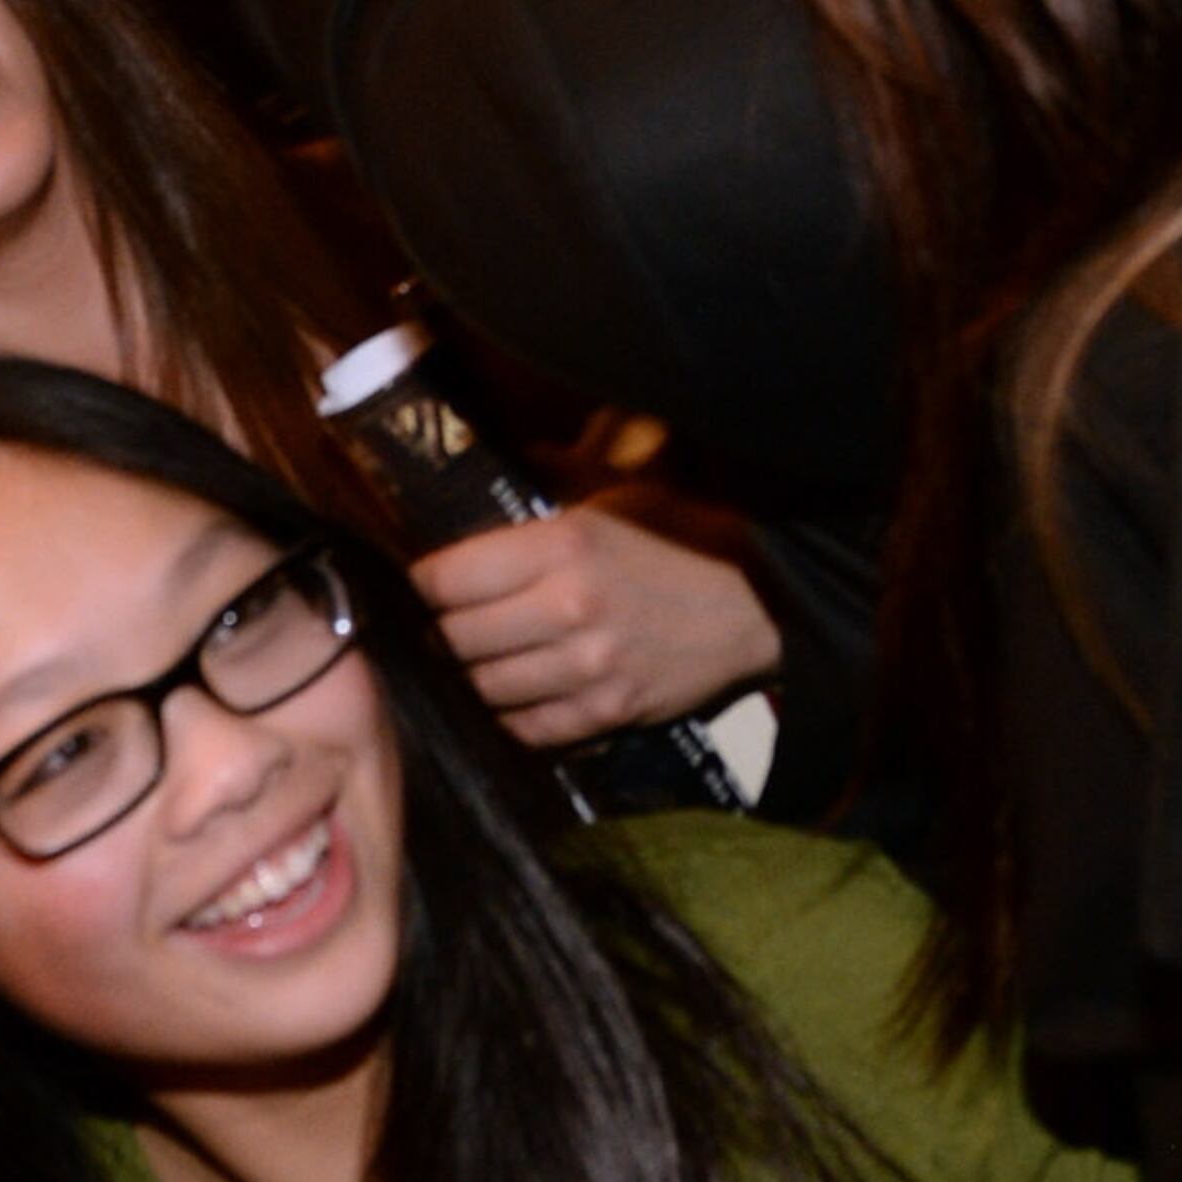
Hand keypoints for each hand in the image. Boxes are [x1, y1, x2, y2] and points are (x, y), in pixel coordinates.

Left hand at [417, 504, 778, 751]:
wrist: (758, 602)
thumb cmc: (682, 537)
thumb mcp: (618, 494)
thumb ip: (557, 474)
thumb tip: (510, 452)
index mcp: (562, 546)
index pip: (448, 577)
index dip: (423, 583)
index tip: (425, 583)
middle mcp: (567, 608)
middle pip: (455, 639)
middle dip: (440, 632)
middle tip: (442, 626)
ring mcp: (588, 667)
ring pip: (483, 688)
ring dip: (470, 677)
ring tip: (475, 662)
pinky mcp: (608, 711)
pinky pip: (527, 730)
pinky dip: (508, 717)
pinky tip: (511, 697)